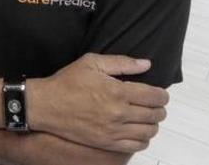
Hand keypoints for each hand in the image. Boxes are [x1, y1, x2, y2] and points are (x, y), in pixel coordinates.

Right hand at [28, 53, 168, 152]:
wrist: (45, 106)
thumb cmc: (67, 82)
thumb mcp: (91, 63)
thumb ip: (121, 62)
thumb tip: (146, 64)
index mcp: (117, 91)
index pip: (155, 96)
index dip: (162, 95)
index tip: (160, 93)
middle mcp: (119, 113)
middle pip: (155, 115)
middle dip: (159, 108)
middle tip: (154, 104)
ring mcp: (113, 131)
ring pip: (149, 132)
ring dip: (152, 124)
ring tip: (146, 117)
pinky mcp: (107, 143)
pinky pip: (136, 145)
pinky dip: (143, 139)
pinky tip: (137, 131)